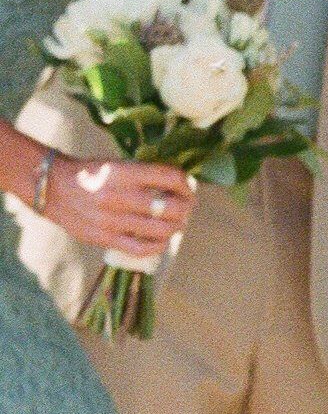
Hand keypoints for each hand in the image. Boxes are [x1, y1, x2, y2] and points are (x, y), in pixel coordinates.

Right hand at [44, 154, 193, 267]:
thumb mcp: (118, 164)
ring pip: (161, 230)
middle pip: (171, 207)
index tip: (188, 189)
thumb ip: (147, 174)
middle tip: (185, 207)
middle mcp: (117, 196)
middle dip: (186, 208)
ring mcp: (110, 220)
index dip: (187, 185)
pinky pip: (141, 249)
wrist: (53, 188)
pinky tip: (162, 240)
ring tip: (176, 223)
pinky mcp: (103, 238)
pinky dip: (159, 245)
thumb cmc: (93, 175)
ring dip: (176, 226)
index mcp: (123, 173)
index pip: (170, 178)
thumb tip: (182, 186)